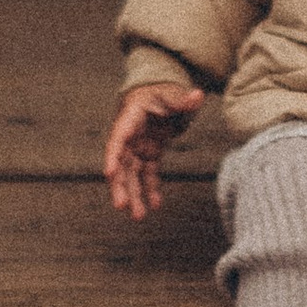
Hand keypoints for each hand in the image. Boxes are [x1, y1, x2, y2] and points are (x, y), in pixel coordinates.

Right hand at [104, 75, 204, 218]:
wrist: (163, 93)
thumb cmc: (163, 89)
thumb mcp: (174, 92)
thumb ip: (184, 98)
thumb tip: (197, 96)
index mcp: (131, 117)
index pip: (119, 138)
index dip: (113, 156)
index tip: (109, 173)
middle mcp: (130, 135)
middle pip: (121, 162)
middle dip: (120, 185)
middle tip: (121, 205)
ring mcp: (138, 146)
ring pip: (132, 174)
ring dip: (134, 194)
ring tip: (138, 216)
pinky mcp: (149, 154)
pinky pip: (147, 175)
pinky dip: (150, 189)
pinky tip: (156, 205)